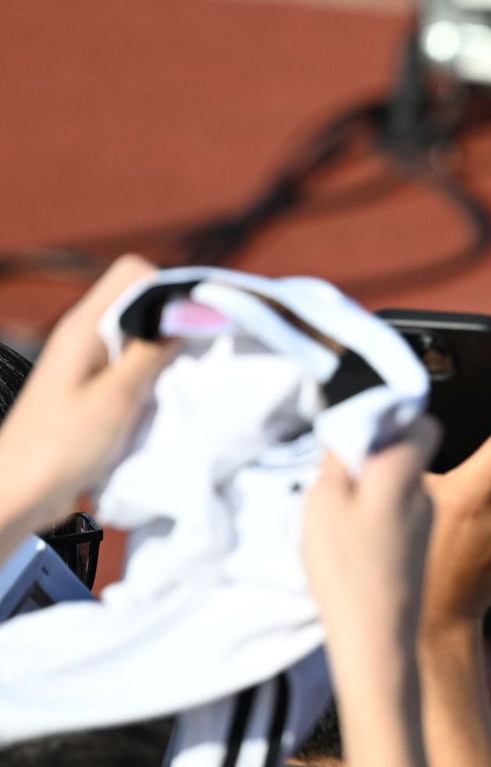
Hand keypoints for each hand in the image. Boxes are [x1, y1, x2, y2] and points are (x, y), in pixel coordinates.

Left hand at [0, 255, 173, 536]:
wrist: (19, 493)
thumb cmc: (61, 446)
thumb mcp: (116, 397)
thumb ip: (151, 352)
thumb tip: (187, 313)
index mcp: (84, 327)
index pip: (133, 273)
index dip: (168, 289)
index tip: (195, 324)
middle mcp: (85, 335)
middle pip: (140, 300)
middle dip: (174, 320)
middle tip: (195, 355)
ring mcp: (88, 361)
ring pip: (140, 333)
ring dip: (166, 351)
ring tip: (180, 380)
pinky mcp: (93, 386)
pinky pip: (133, 362)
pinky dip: (154, 374)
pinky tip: (162, 399)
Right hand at [304, 417, 440, 662]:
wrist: (378, 637)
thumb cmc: (347, 571)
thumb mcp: (325, 503)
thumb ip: (343, 457)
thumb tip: (355, 424)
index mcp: (406, 472)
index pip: (422, 422)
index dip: (400, 414)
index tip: (373, 417)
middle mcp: (430, 492)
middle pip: (425, 448)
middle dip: (402, 439)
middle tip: (366, 449)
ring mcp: (433, 522)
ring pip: (425, 478)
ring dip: (403, 472)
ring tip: (364, 491)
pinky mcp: (427, 547)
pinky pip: (423, 508)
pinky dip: (404, 502)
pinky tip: (377, 521)